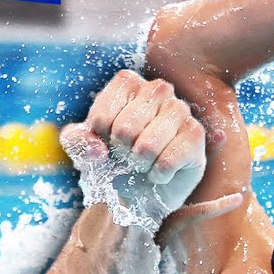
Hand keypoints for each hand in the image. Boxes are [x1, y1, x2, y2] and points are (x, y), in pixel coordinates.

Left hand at [61, 70, 206, 226]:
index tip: (107, 142)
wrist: (141, 190)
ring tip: (143, 163)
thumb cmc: (113, 160)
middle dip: (121, 153)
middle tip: (127, 155)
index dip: (99, 139)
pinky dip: (158, 174)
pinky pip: (168, 161)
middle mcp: (157, 89)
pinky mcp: (195, 134)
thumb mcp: (84, 149)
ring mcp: (180, 109)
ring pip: (147, 146)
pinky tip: (160, 171)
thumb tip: (98, 150)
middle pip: (125, 129)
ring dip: (139, 164)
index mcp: (127, 83)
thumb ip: (77, 141)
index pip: (102, 115)